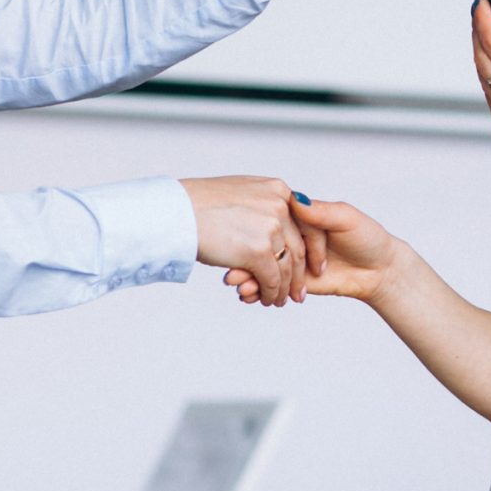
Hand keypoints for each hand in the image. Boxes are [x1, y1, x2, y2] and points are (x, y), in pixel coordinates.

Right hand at [183, 175, 309, 306]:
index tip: (314, 265)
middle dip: (300, 274)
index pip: (307, 223)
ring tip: (278, 299)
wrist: (175, 211)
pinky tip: (266, 299)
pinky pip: (272, 279)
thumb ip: (263, 205)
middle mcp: (280, 206)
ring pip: (287, 267)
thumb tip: (274, 222)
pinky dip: (270, 293)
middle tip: (297, 292)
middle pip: (299, 248)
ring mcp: (270, 228)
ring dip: (284, 288)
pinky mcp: (258, 251)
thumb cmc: (199, 204)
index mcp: (278, 190)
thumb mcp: (242, 193)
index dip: (313, 248)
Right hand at [226, 196, 402, 304]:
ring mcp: (291, 258)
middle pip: (262, 246)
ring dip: (247, 277)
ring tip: (236, 286)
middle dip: (245, 259)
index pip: (274, 222)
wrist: (380, 269)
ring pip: (263, 267)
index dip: (258, 232)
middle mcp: (292, 235)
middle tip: (231, 269)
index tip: (242, 236)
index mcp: (300, 215)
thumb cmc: (367, 237)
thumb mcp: (346, 218)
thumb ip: (321, 212)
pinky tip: (247, 296)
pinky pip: (272, 285)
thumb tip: (297, 201)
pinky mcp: (295, 280)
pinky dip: (258, 291)